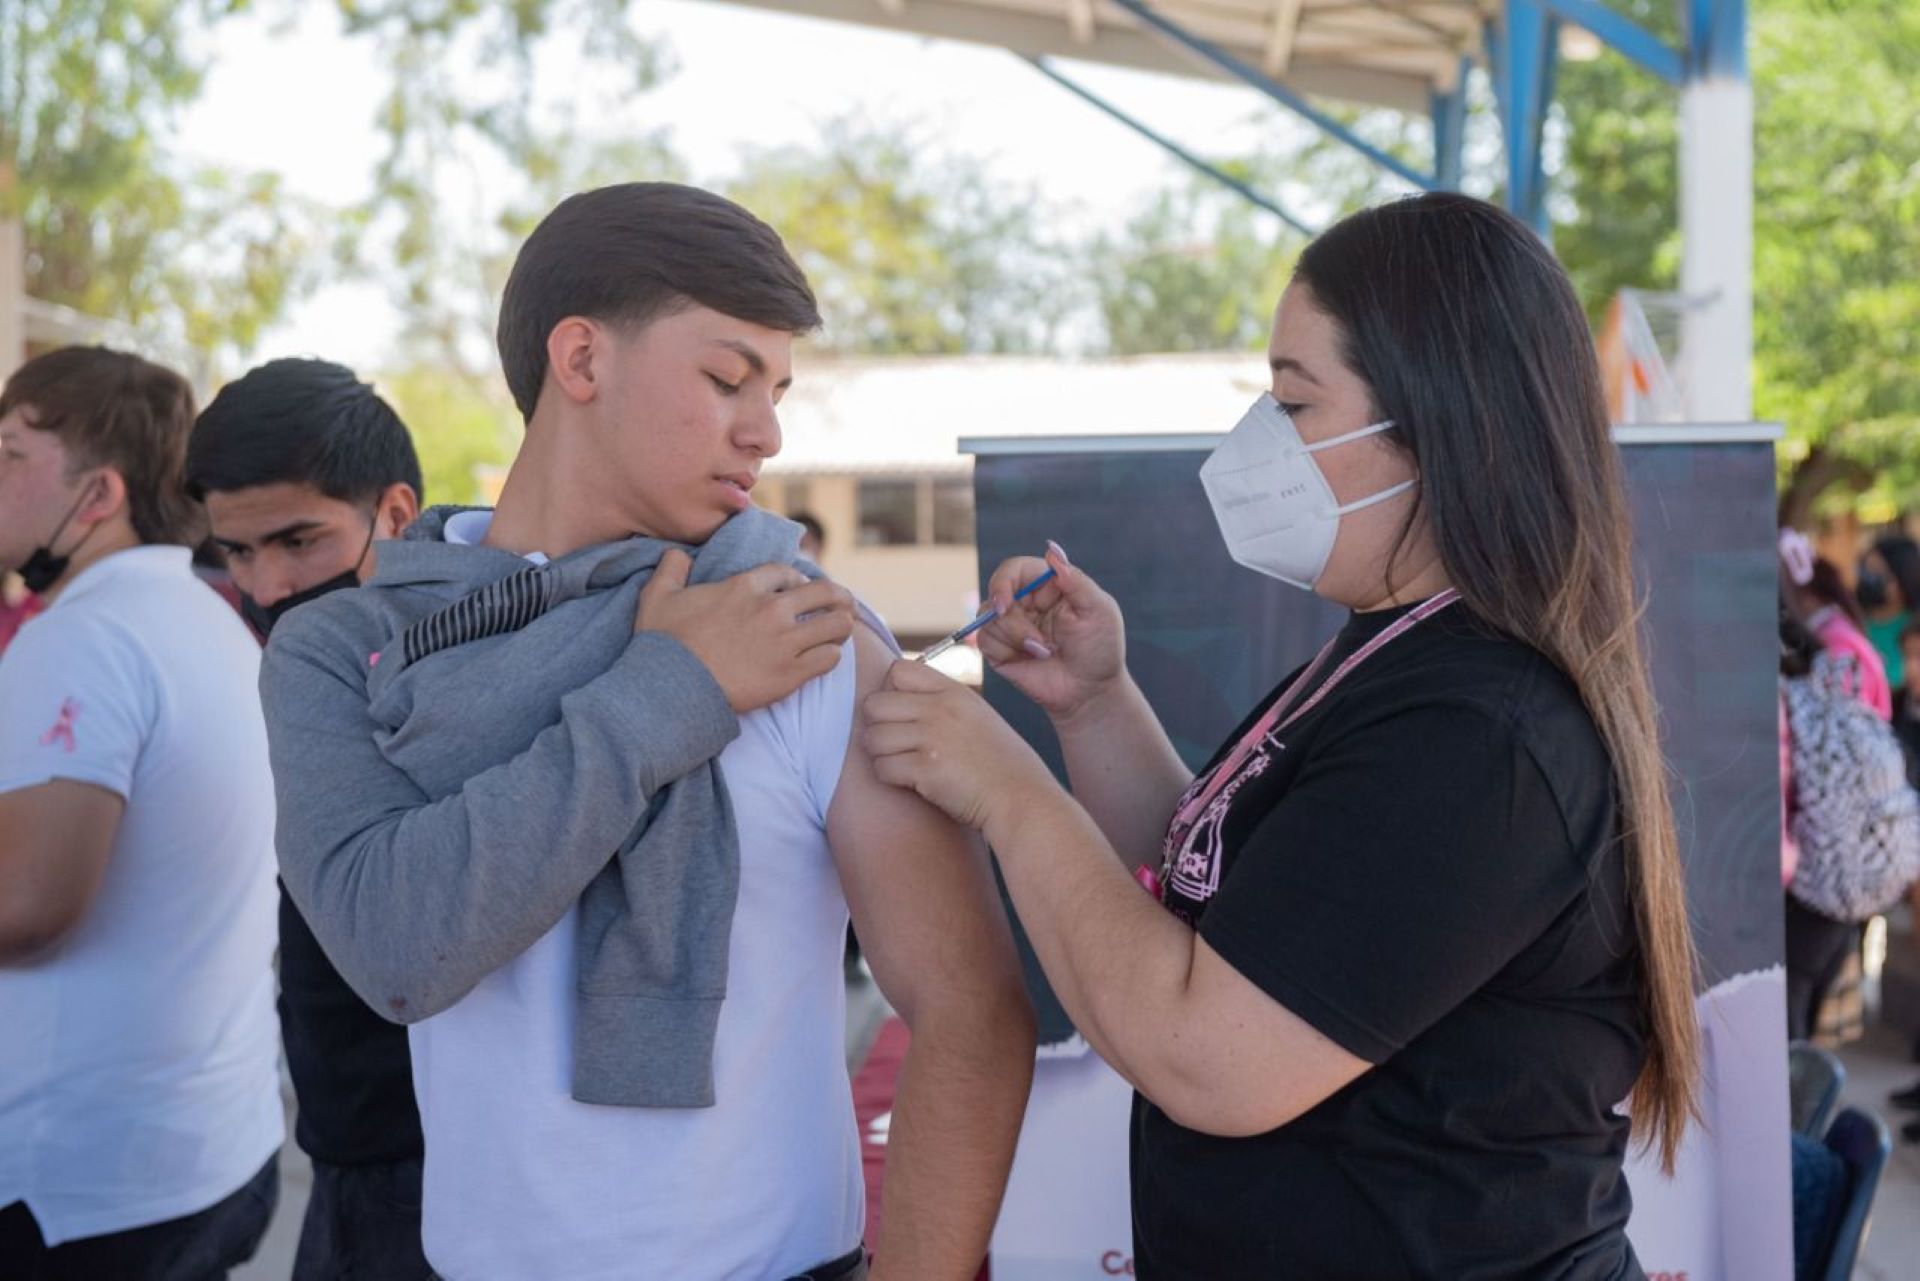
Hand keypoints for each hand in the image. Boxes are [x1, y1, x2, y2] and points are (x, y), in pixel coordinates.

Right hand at [636, 550, 855, 711]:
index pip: (789, 573)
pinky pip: (829, 658)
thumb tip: (676, 555)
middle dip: (837, 597)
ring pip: (836, 625)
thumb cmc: (664, 644)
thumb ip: (670, 570)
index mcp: (745, 587)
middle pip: (824, 593)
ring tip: (840, 632)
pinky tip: (826, 657)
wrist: (672, 688)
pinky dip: (832, 656)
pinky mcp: (790, 674)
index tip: (801, 589)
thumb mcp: (657, 597)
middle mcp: (771, 610)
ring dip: (841, 627)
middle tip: (843, 605)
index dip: (799, 580)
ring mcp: (784, 642)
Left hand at [862, 659, 1057, 834]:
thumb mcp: (975, 715)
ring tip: (904, 764)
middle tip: (896, 744)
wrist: (1020, 798)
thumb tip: (895, 698)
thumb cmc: (998, 763)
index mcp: (953, 691)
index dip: (890, 692)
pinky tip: (911, 782)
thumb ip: (941, 702)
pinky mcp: (925, 769)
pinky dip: (890, 778)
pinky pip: (882, 768)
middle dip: (878, 726)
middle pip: (874, 704)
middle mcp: (940, 708)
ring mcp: (932, 737)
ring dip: (881, 755)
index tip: (903, 715)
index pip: (897, 670)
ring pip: (872, 738)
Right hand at [976, 542, 1125, 722]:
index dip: (1003, 582)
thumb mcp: (1098, 610)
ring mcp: (1010, 624)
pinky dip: (1005, 651)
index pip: (1014, 569)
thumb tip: (1052, 549)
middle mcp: (1025, 601)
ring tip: (1045, 651)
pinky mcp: (1000, 649)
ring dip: (1016, 638)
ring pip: (987, 618)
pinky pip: (984, 640)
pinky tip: (1030, 659)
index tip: (1005, 604)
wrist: (1090, 691)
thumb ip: (1075, 580)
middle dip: (1012, 620)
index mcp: (1047, 585)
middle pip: (996, 593)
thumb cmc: (1100, 648)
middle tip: (1032, 640)